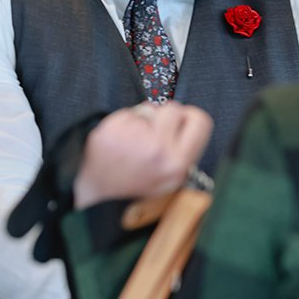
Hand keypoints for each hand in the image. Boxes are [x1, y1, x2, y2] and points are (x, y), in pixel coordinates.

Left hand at [74, 103, 211, 207]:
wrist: (97, 190)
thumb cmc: (133, 183)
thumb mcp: (170, 179)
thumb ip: (184, 153)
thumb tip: (188, 124)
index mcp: (177, 164)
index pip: (200, 121)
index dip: (189, 118)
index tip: (178, 123)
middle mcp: (159, 150)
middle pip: (175, 109)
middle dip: (165, 115)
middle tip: (154, 131)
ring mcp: (136, 138)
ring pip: (149, 107)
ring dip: (144, 117)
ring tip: (135, 138)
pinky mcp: (116, 128)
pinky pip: (129, 111)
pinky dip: (125, 120)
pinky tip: (120, 138)